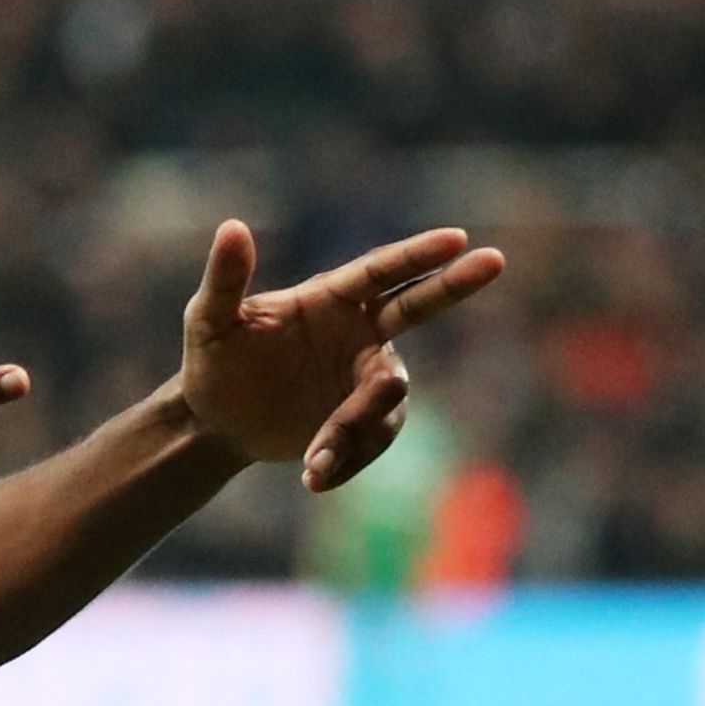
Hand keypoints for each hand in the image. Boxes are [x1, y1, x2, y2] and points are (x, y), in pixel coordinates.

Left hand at [180, 221, 505, 491]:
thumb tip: (232, 228)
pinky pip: (374, 438)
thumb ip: (225, 279)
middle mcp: (358, 331)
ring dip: (356, 429)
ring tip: (314, 461)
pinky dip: (348, 458)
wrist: (215, 422)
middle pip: (417, 305)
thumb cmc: (212, 360)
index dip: (417, 256)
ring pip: (388, 396)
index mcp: (328, 298)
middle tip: (496, 259)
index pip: (380, 271)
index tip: (457, 238)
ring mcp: (364, 374)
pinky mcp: (362, 418)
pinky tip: (314, 477)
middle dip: (453, 285)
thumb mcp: (208, 320)